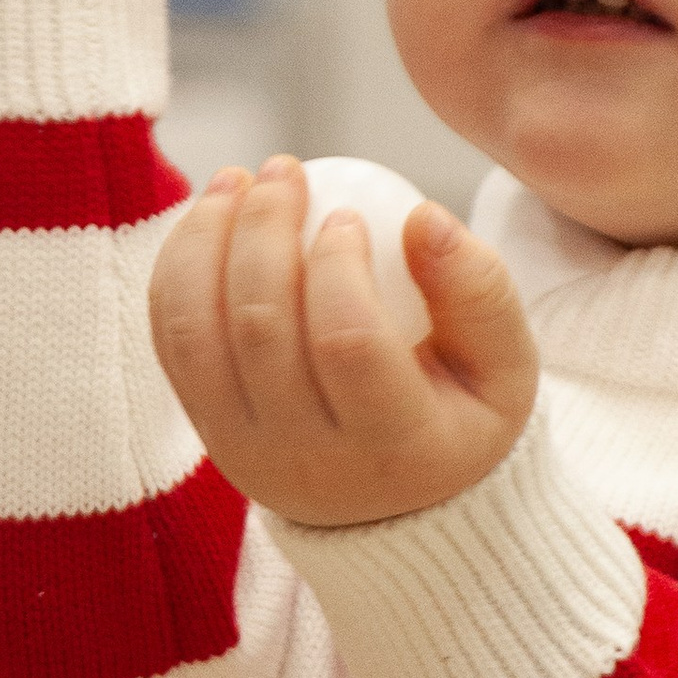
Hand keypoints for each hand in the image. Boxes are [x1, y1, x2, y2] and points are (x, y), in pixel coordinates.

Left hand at [150, 159, 539, 527]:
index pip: (347, 344)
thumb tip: (423, 215)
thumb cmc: (458, 415)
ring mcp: (243, 451)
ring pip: (198, 334)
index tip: (348, 212)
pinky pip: (173, 341)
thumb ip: (479, 291)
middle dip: (264, 231)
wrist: (396, 509)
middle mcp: (307, 461)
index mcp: (393, 449)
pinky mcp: (205, 432)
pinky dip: (178, 270)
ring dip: (205, 241)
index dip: (338, 266)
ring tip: (236, 180)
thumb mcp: (505, 368)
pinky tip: (210, 218)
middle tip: (284, 169)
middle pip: (262, 331)